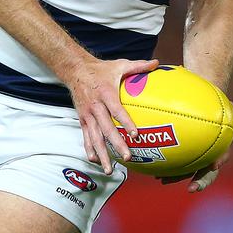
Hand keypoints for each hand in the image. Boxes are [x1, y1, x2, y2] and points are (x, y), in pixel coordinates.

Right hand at [68, 58, 157, 174]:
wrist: (75, 70)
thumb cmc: (101, 69)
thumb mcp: (119, 65)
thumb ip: (138, 66)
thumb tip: (156, 63)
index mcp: (106, 93)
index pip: (117, 110)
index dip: (125, 122)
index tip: (135, 134)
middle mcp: (96, 106)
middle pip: (106, 128)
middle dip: (116, 144)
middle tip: (128, 157)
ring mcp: (88, 115)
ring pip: (95, 137)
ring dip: (102, 154)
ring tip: (110, 169)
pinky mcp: (82, 119)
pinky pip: (86, 136)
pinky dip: (90, 149)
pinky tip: (95, 161)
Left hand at [157, 99, 232, 191]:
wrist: (200, 109)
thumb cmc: (211, 106)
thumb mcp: (219, 105)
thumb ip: (226, 106)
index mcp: (219, 146)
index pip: (223, 156)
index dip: (219, 161)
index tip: (214, 165)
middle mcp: (208, 156)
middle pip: (206, 173)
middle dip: (200, 182)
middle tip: (192, 188)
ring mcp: (194, 159)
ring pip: (187, 172)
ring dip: (176, 178)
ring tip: (162, 180)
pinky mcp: (180, 156)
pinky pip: (174, 164)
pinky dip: (165, 168)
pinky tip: (152, 168)